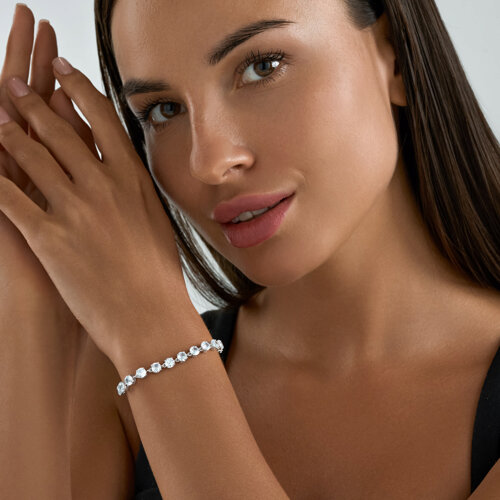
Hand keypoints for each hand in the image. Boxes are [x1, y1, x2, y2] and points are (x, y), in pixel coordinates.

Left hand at [0, 58, 188, 359]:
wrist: (151, 315)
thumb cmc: (159, 274)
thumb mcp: (156, 221)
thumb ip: (135, 191)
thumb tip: (123, 170)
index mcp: (133, 179)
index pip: (102, 119)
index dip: (78, 89)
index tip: (61, 69)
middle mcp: (104, 185)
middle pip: (60, 130)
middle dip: (31, 101)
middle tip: (12, 82)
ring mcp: (76, 208)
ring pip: (31, 156)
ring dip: (6, 132)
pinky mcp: (50, 237)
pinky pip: (8, 197)